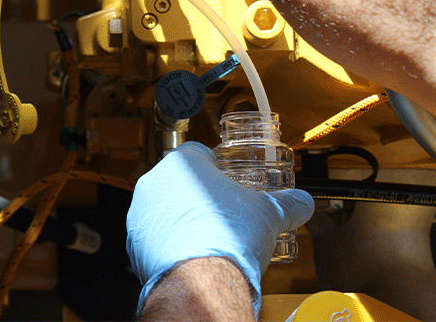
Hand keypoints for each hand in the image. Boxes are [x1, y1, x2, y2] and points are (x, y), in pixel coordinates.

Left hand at [125, 141, 313, 317]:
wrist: (203, 282)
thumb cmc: (229, 239)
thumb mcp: (269, 214)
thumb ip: (287, 203)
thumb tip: (302, 203)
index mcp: (184, 162)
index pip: (200, 153)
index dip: (218, 168)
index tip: (229, 182)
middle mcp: (155, 182)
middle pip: (180, 181)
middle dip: (200, 195)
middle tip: (222, 213)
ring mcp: (140, 212)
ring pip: (164, 208)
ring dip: (182, 219)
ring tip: (208, 237)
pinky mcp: (133, 242)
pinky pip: (154, 235)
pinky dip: (170, 242)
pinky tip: (191, 254)